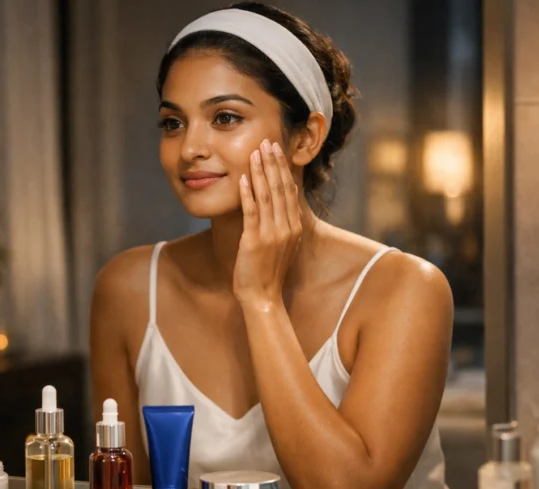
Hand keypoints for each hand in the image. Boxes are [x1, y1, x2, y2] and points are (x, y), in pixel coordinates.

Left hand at [233, 139, 302, 308]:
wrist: (263, 296)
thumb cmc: (268, 271)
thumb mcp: (282, 244)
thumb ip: (284, 222)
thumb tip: (281, 199)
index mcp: (294, 226)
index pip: (289, 190)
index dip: (283, 168)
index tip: (276, 150)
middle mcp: (287, 227)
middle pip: (280, 188)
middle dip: (273, 163)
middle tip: (267, 141)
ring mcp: (272, 234)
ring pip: (267, 196)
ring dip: (260, 171)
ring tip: (255, 152)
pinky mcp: (255, 240)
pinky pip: (252, 212)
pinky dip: (248, 193)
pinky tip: (244, 178)